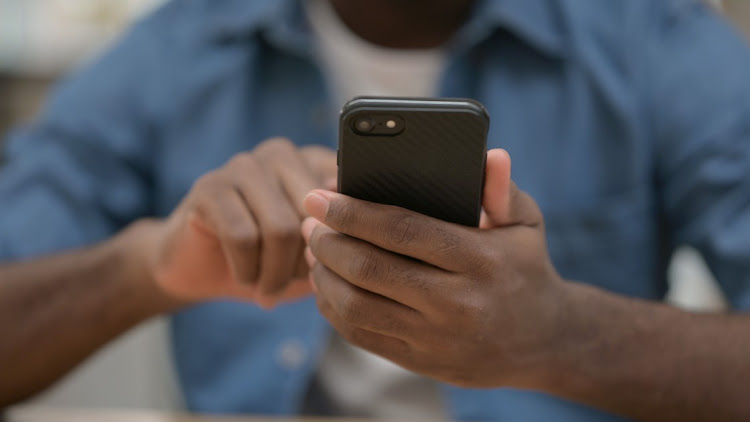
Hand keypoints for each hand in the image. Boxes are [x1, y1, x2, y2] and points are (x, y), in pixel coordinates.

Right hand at [147, 138, 335, 307]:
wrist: (201, 268)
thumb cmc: (269, 259)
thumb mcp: (316, 252)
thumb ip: (345, 235)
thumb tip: (370, 231)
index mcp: (315, 161)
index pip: (349, 192)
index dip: (348, 237)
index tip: (340, 267)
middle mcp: (282, 154)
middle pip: (317, 216)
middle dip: (308, 263)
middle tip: (297, 286)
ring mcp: (243, 165)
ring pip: (281, 229)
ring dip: (277, 274)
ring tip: (271, 290)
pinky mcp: (210, 187)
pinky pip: (242, 237)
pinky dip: (247, 270)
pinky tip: (246, 278)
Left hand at [302, 149, 566, 387]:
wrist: (544, 342)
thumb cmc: (526, 269)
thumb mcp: (526, 224)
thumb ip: (501, 189)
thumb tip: (491, 154)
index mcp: (481, 260)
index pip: (402, 230)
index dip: (353, 212)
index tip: (320, 197)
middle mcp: (457, 303)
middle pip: (370, 269)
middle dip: (328, 242)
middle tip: (309, 222)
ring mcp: (436, 339)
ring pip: (357, 306)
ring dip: (323, 276)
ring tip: (312, 252)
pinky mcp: (421, 362)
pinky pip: (362, 335)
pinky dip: (334, 309)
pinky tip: (327, 285)